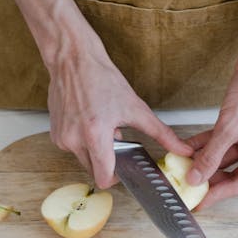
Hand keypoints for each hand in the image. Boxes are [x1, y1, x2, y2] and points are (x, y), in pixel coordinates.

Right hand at [47, 24, 191, 188]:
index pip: (104, 177)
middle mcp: (75, 139)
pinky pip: (72, 149)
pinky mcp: (55, 135)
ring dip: (94, 150)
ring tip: (99, 125)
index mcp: (96, 134)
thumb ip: (161, 133)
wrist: (73, 60)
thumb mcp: (136, 108)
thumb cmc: (102, 79)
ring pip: (83, 159)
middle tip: (113, 137)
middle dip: (106, 160)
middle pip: (94, 171)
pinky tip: (87, 122)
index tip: (122, 167)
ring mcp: (62, 138)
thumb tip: (182, 149)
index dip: (116, 177)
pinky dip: (81, 141)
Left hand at [185, 49, 237, 208]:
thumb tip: (195, 177)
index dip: (217, 194)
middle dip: (208, 177)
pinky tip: (186, 149)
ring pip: (223, 157)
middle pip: (232, 173)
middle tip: (187, 186)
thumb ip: (211, 156)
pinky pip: (221, 141)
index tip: (199, 202)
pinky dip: (204, 144)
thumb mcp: (230, 128)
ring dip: (202, 160)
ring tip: (181, 168)